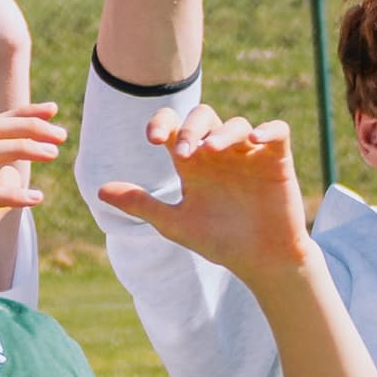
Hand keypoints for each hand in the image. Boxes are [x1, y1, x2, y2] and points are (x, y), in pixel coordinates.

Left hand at [93, 105, 315, 284]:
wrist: (259, 260)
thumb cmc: (218, 241)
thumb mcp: (174, 223)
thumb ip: (141, 204)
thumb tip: (99, 190)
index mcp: (193, 162)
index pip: (174, 127)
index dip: (162, 123)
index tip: (152, 138)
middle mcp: (219, 153)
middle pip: (203, 117)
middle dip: (190, 127)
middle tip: (181, 151)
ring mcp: (248, 154)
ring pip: (236, 124)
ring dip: (223, 133)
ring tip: (211, 151)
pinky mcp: (277, 160)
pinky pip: (276, 132)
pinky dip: (268, 131)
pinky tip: (256, 142)